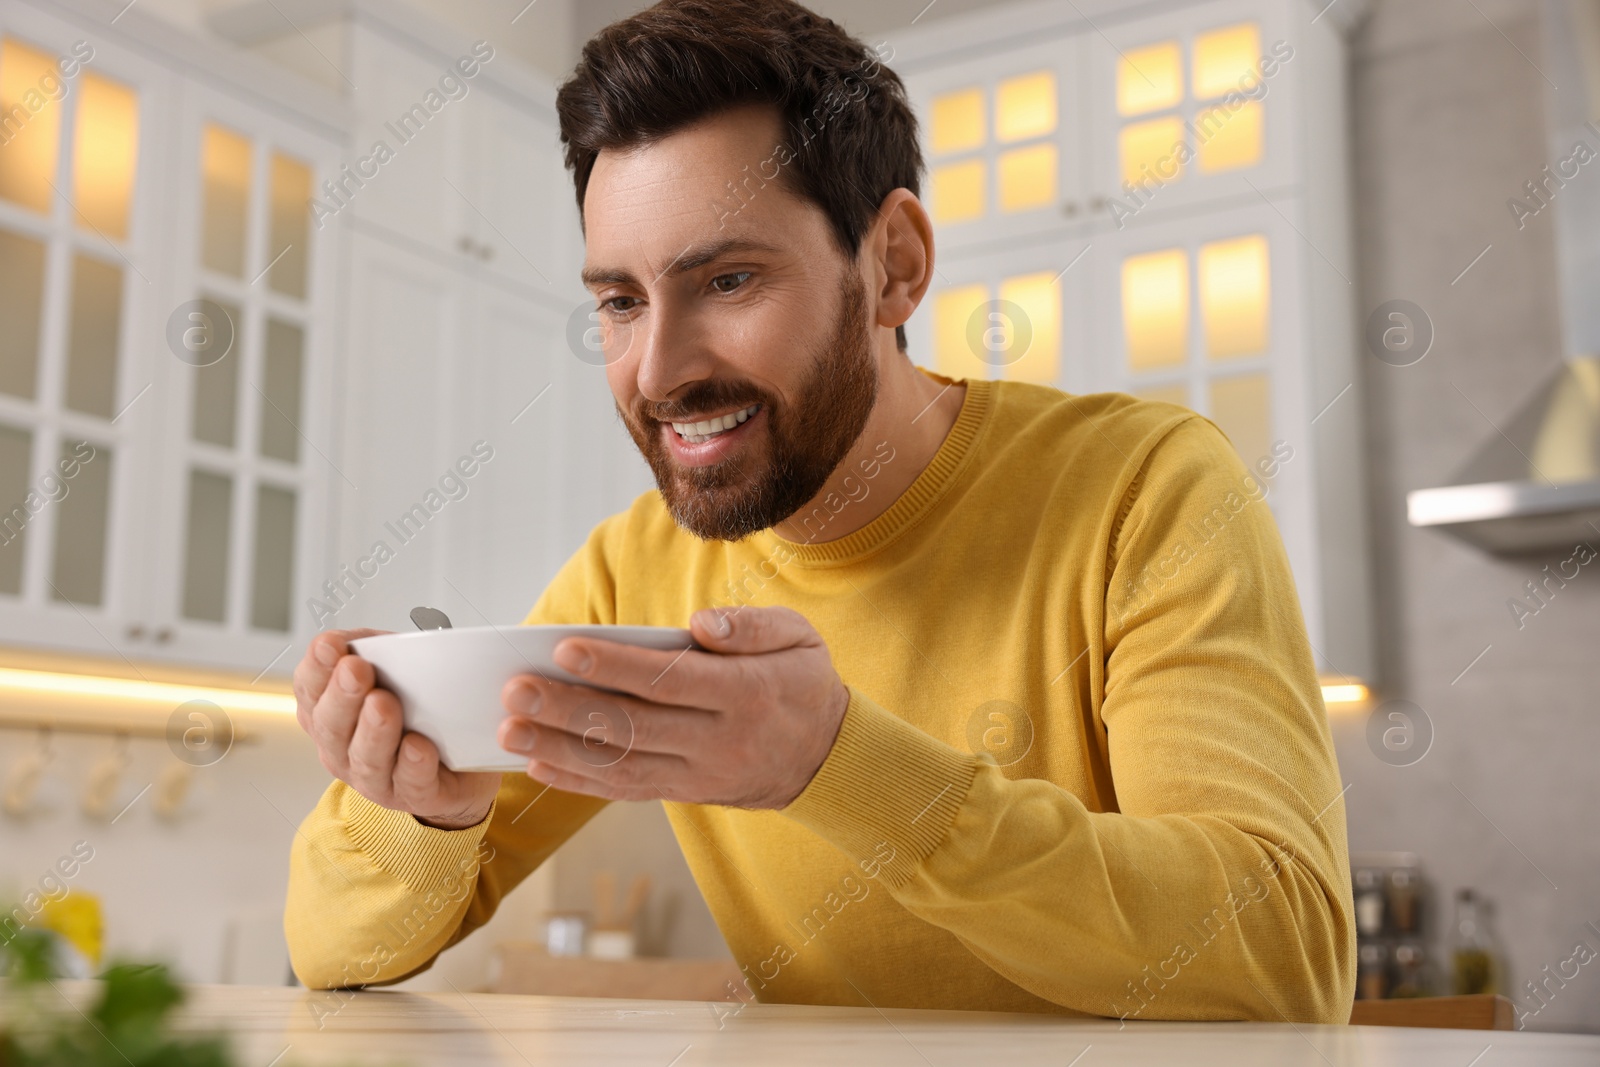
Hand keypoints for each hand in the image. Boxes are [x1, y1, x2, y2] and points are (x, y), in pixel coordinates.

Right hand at [294, 629, 500, 829]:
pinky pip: (412, 783)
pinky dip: (413, 765)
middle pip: (332, 727)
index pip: (310, 691)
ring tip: (383, 704)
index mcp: (332, 714)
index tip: (329, 645)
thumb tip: (360, 640)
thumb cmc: (423, 709)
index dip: (316, 669)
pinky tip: (418, 746)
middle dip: (342, 696)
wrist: (469, 759)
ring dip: (373, 731)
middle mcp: (345, 750)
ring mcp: (378, 778)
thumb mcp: (399, 667)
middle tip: (355, 669)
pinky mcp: (417, 796)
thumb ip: (379, 649)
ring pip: (367, 759)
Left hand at [496, 607, 849, 807]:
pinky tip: (538, 766)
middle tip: (515, 692)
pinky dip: (580, 781)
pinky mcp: (685, 793)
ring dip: (560, 751)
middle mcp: (718, 741)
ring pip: (622, 766)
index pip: (671, 681)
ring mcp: (700, 774)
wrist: (826, 758)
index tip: (565, 650)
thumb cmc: (802, 682)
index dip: (616, 667)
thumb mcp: (800, 637)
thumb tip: (700, 625)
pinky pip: (627, 790)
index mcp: (745, 695)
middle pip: (634, 726)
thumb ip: (752, 626)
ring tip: (510, 732)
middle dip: (568, 710)